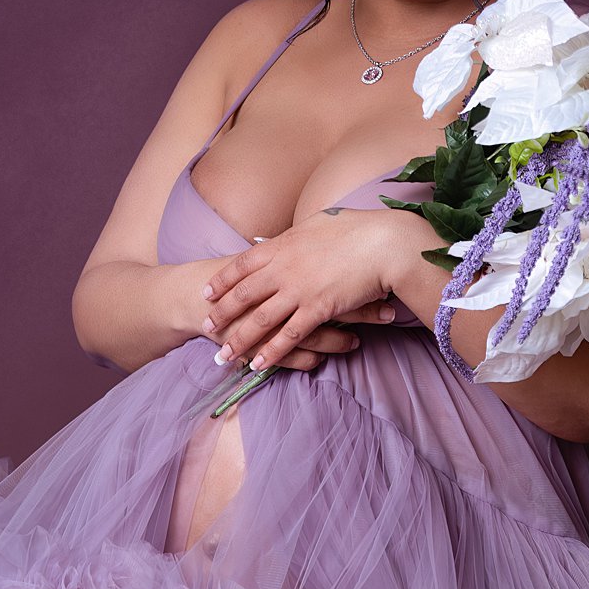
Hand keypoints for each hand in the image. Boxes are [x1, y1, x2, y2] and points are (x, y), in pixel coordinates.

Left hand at [199, 207, 405, 372]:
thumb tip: (283, 239)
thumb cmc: (357, 228)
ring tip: (224, 355)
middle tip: (205, 326)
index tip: (206, 292)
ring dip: (240, 340)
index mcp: (282, 245)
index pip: (241, 265)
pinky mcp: (318, 309)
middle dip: (222, 313)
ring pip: (260, 320)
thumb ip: (295, 237)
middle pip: (244, 294)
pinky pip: (289, 336)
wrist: (383, 242)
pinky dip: (271, 352)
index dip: (222, 280)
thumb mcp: (317, 224)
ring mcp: (299, 290)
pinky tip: (259, 364)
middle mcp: (284, 268)